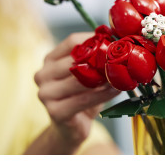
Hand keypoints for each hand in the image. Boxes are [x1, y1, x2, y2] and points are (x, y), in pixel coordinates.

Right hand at [34, 33, 119, 150]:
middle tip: (121, 59)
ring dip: (103, 77)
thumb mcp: (87, 72)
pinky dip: (103, 94)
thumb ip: (94, 57)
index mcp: (49, 60)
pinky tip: (116, 90)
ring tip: (122, 75)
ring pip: (80, 80)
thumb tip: (116, 37)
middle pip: (75, 60)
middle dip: (101, 60)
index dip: (94, 40)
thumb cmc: (83, 95)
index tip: (114, 41)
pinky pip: (84, 99)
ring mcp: (45, 94)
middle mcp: (43, 74)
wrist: (72, 127)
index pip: (71, 41)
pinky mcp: (55, 111)